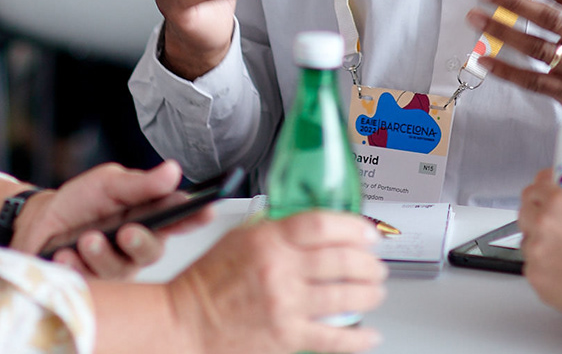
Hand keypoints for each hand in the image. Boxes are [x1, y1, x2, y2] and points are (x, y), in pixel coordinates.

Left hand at [11, 161, 199, 277]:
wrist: (40, 222)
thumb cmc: (81, 202)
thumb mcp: (107, 183)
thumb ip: (139, 183)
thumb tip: (173, 171)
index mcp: (148, 217)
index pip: (179, 218)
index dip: (196, 216)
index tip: (206, 210)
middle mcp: (137, 247)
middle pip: (153, 251)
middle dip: (141, 242)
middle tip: (126, 231)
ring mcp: (116, 268)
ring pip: (120, 269)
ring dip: (100, 253)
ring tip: (84, 239)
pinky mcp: (93, 284)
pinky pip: (90, 281)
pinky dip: (76, 265)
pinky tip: (65, 254)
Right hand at [168, 213, 385, 353]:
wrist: (184, 323)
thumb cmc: (206, 282)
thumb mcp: (238, 239)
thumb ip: (274, 229)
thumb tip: (310, 227)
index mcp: (268, 240)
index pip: (322, 225)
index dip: (353, 226)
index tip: (367, 232)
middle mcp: (281, 270)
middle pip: (342, 260)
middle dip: (369, 263)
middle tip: (377, 265)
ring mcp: (286, 305)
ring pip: (345, 296)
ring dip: (369, 293)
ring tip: (376, 291)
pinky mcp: (287, 336)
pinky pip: (334, 338)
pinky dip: (357, 337)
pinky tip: (369, 333)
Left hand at [519, 171, 561, 324]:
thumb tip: (551, 209)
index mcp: (560, 202)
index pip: (534, 189)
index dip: (540, 198)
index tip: (542, 203)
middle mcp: (543, 222)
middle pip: (524, 213)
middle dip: (535, 220)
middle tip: (553, 232)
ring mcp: (535, 250)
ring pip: (526, 242)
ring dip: (539, 245)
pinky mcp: (533, 275)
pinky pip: (531, 266)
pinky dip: (543, 268)